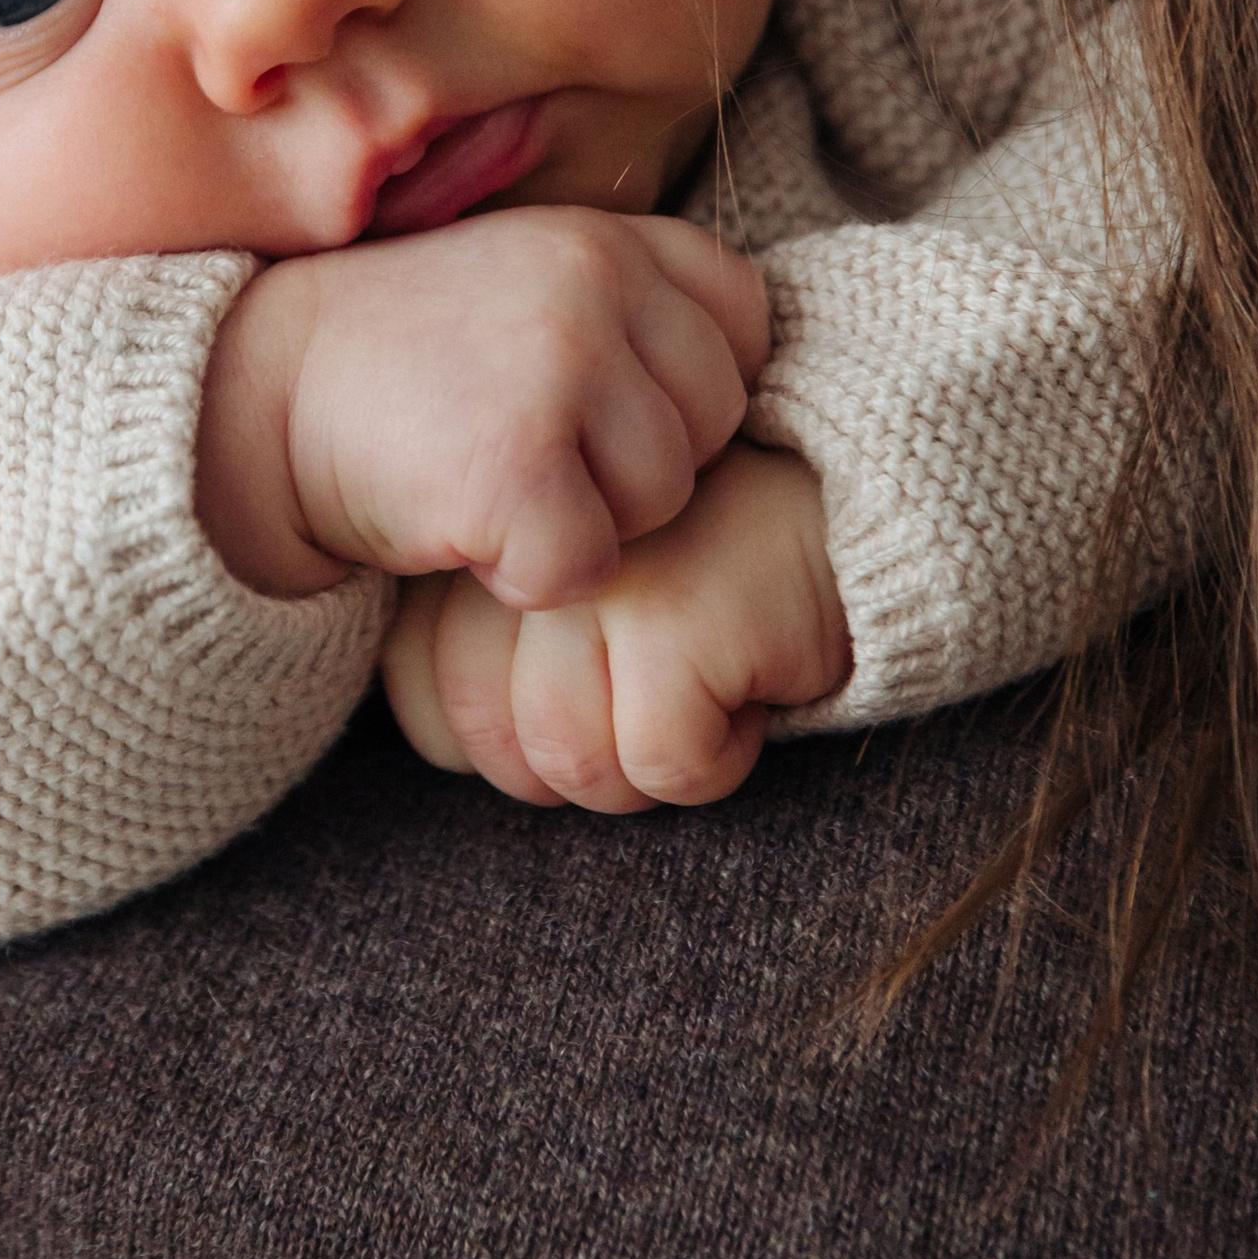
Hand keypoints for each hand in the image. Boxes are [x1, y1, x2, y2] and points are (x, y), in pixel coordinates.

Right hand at [195, 207, 768, 607]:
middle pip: (714, 424)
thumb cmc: (404, 364)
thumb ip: (635, 310)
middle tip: (525, 446)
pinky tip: (459, 523)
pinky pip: (585, 565)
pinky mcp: (517, 468)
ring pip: (662, 502)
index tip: (597, 405)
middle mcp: (597, 283)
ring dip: (582, 521)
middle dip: (635, 464)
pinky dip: (523, 575)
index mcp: (610, 236)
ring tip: (488, 476)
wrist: (250, 400)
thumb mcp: (528, 287)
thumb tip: (751, 384)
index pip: (744, 323)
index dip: (687, 387)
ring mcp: (560, 370)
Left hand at [381, 442, 849, 809]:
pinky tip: (749, 694)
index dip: (492, 736)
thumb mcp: (563, 589)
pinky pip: (661, 764)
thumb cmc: (694, 563)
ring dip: (646, 765)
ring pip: (569, 762)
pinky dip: (718, 761)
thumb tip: (449, 747)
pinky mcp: (679, 617)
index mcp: (479, 533)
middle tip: (646, 701)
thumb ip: (483, 640)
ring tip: (699, 691)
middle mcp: (523, 545)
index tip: (577, 694)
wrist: (842, 494)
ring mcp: (598, 576)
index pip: (415, 689)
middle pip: (485, 741)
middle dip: (569, 760)